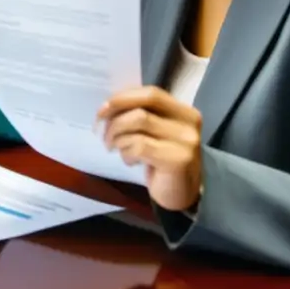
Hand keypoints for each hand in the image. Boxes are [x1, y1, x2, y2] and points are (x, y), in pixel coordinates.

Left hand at [97, 86, 202, 211]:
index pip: (151, 93)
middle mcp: (188, 122)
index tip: (103, 109)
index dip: (123, 97)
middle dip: (116, 113)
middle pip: (144, 105)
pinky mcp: (177, 160)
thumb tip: (108, 105)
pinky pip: (139, 146)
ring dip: (117, 135)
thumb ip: (142, 116)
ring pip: (139, 122)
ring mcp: (185, 141)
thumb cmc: (163, 161)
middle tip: (100, 129)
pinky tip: (129, 160)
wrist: (182, 195)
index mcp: (183, 111)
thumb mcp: (155, 134)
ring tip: (114, 147)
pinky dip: (126, 151)